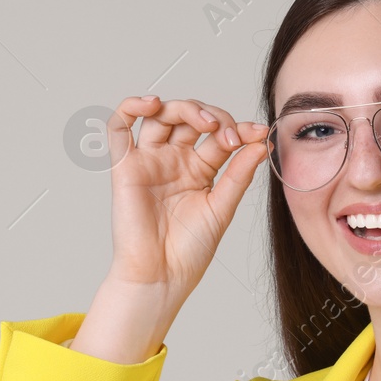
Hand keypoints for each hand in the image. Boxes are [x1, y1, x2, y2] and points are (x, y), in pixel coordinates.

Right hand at [103, 96, 268, 308]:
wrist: (162, 276)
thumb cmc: (189, 250)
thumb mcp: (222, 207)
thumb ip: (239, 173)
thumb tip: (261, 143)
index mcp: (199, 169)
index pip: (218, 135)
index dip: (238, 128)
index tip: (259, 133)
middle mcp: (173, 160)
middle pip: (190, 118)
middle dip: (215, 117)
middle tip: (229, 135)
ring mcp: (149, 161)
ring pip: (161, 115)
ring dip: (185, 108)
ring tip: (206, 123)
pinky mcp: (125, 167)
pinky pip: (119, 128)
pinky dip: (131, 107)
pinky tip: (152, 103)